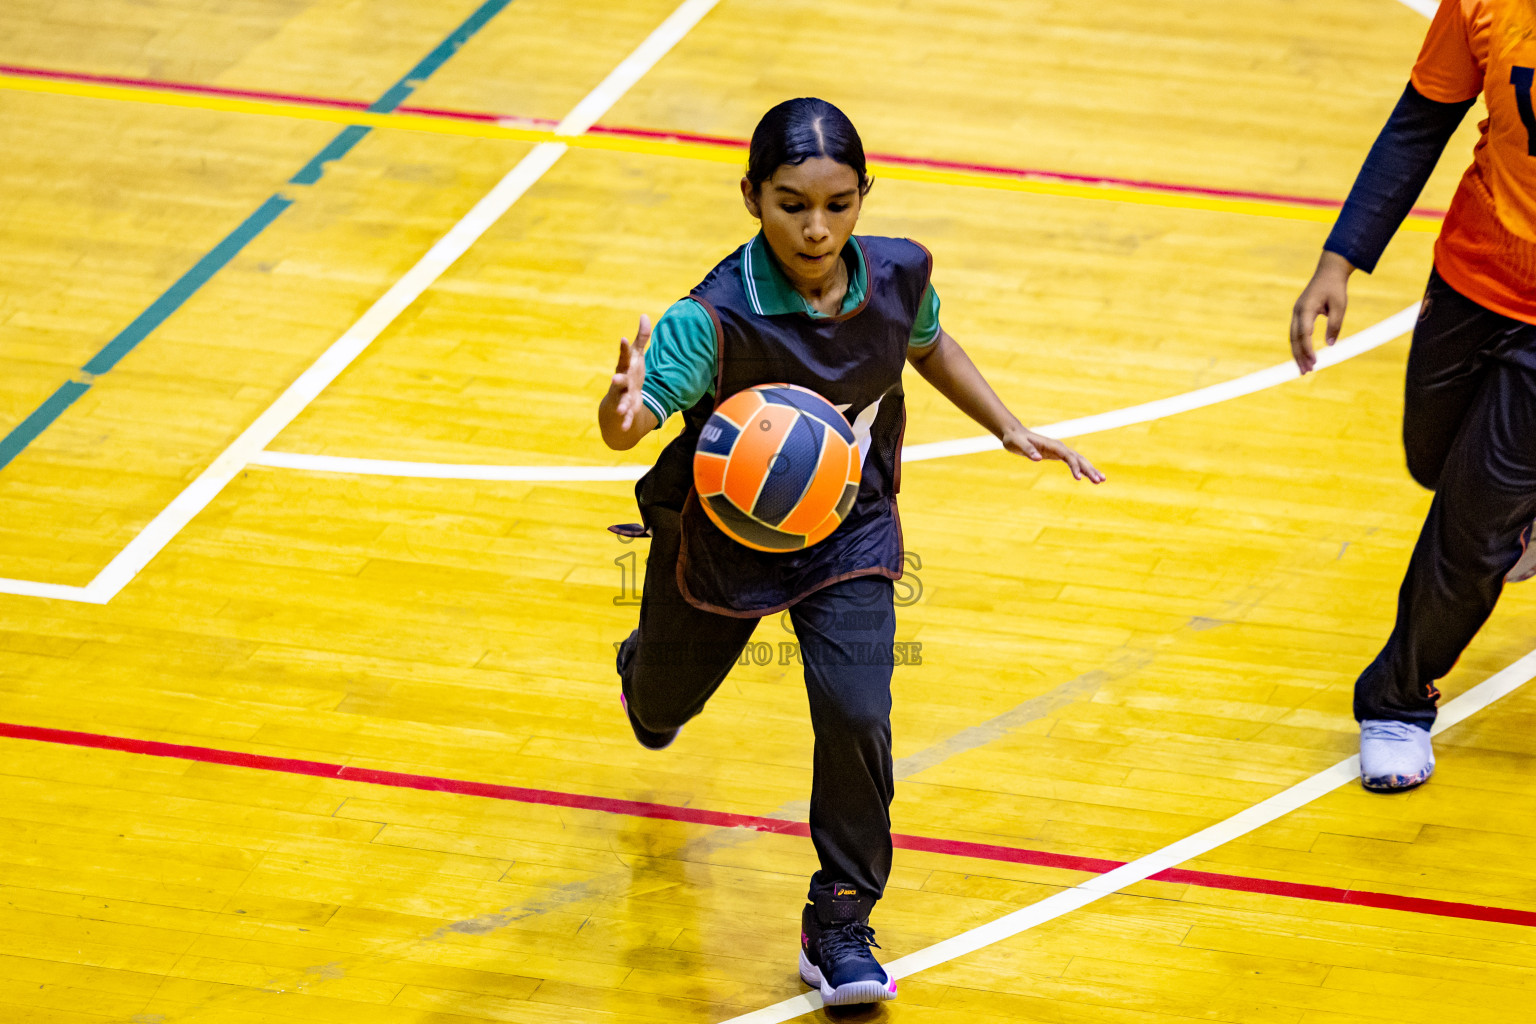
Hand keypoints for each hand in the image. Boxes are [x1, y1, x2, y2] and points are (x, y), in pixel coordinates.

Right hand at [606, 314, 650, 430]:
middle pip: (619, 380)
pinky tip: (626, 429)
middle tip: (615, 378)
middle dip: (617, 380)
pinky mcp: (626, 410)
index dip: (624, 349)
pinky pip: (626, 418)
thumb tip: (645, 316)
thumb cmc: (630, 375)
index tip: (624, 339)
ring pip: (621, 401)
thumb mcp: (637, 356)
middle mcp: (621, 382)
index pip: (624, 357)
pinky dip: (626, 423)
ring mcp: (622, 397)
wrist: (619, 401)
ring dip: (622, 406)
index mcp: (625, 368)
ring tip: (622, 410)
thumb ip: (642, 338)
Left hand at [1003, 425, 1104, 482]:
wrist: (1014, 434)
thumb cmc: (1015, 440)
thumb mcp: (1018, 445)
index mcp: (1052, 445)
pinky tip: (1089, 477)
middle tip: (1100, 480)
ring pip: (1079, 460)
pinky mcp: (1057, 455)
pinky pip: (1073, 462)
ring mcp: (1060, 450)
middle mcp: (1059, 447)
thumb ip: (1028, 451)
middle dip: (1089, 469)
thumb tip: (1037, 458)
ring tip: (1101, 480)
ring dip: (1090, 470)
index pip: (1068, 457)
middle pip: (1078, 458)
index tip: (1078, 479)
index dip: (1075, 467)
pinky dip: (1082, 469)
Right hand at [1290, 251, 1353, 374]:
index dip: (1308, 349)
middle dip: (1299, 356)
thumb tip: (1331, 344)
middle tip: (1305, 372)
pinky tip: (1303, 356)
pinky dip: (1298, 346)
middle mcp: (1297, 311)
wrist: (1329, 272)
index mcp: (1306, 308)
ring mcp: (1296, 313)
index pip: (1304, 333)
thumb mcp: (1340, 306)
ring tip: (1303, 369)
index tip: (1315, 362)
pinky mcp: (1298, 315)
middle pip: (1294, 339)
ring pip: (1292, 338)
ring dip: (1297, 354)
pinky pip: (1295, 334)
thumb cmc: (1335, 288)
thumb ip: (1335, 325)